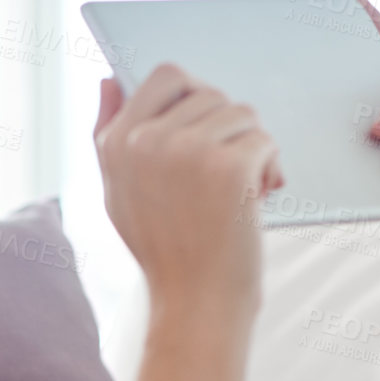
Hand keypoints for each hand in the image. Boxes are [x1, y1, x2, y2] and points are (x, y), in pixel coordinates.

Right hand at [94, 63, 283, 316]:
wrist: (193, 304)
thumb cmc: (161, 249)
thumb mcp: (119, 191)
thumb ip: (109, 135)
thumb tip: (110, 79)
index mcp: (117, 143)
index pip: (166, 76)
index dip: (194, 95)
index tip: (202, 129)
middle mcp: (146, 141)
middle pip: (211, 94)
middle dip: (227, 129)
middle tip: (225, 171)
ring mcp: (186, 151)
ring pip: (241, 114)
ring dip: (250, 148)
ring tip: (242, 189)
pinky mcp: (226, 167)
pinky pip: (263, 139)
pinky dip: (270, 166)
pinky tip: (258, 197)